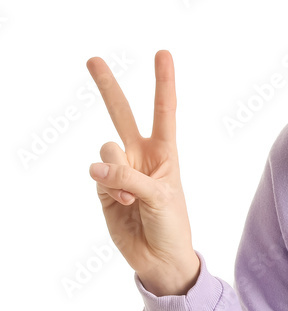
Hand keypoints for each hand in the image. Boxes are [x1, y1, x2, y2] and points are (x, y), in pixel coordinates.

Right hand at [87, 50, 200, 295]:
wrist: (159, 257)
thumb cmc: (172, 224)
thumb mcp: (159, 197)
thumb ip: (128, 178)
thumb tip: (95, 167)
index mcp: (165, 152)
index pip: (164, 111)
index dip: (163, 82)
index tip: (162, 53)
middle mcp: (141, 155)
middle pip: (121, 114)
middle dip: (107, 87)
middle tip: (93, 59)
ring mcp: (120, 170)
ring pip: (106, 150)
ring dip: (116, 171)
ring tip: (131, 196)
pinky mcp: (103, 188)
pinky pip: (97, 176)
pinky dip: (108, 187)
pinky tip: (121, 203)